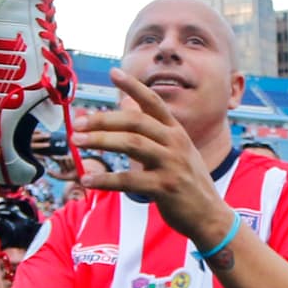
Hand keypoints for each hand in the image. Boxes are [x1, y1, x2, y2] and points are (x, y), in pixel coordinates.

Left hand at [72, 68, 232, 243]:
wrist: (210, 215)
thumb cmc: (186, 182)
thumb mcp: (175, 151)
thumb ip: (151, 131)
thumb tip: (124, 106)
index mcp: (176, 131)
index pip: (153, 102)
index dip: (133, 86)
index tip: (113, 72)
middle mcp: (175, 143)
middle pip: (135, 122)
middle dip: (104, 120)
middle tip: (78, 123)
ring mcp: (171, 164)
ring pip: (131, 145)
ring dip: (101, 141)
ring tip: (77, 142)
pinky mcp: (165, 187)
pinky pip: (130, 180)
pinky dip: (106, 179)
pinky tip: (87, 180)